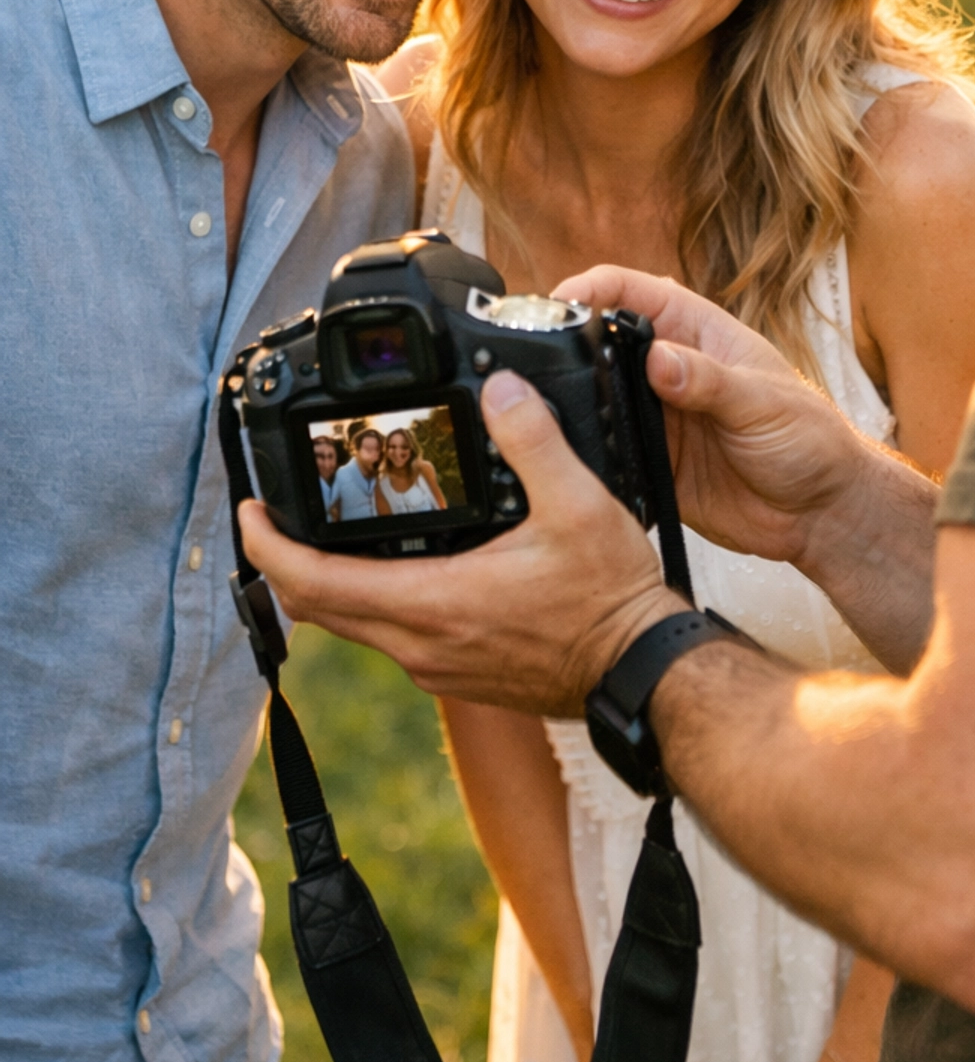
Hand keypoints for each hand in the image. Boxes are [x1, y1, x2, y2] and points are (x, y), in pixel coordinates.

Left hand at [239, 371, 681, 711]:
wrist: (640, 671)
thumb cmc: (611, 599)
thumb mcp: (579, 504)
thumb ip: (534, 441)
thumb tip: (502, 388)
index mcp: (434, 603)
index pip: (314, 582)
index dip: (267, 547)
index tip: (247, 511)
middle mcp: (421, 645)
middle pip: (317, 609)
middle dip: (283, 562)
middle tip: (272, 515)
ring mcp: (436, 665)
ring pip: (351, 625)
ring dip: (324, 582)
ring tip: (324, 530)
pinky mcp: (456, 673)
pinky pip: (388, 635)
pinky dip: (367, 599)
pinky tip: (393, 565)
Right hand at [558, 266, 871, 566]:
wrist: (820, 512)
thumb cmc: (811, 438)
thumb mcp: (764, 402)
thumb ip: (711, 381)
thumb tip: (659, 360)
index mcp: (697, 332)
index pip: (632, 291)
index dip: (593, 287)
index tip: (559, 300)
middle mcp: (669, 369)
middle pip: (601, 343)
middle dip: (567, 345)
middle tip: (535, 360)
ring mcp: (657, 416)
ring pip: (596, 398)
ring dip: (574, 402)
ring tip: (546, 410)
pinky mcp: (651, 462)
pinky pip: (606, 452)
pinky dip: (588, 454)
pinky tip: (574, 459)